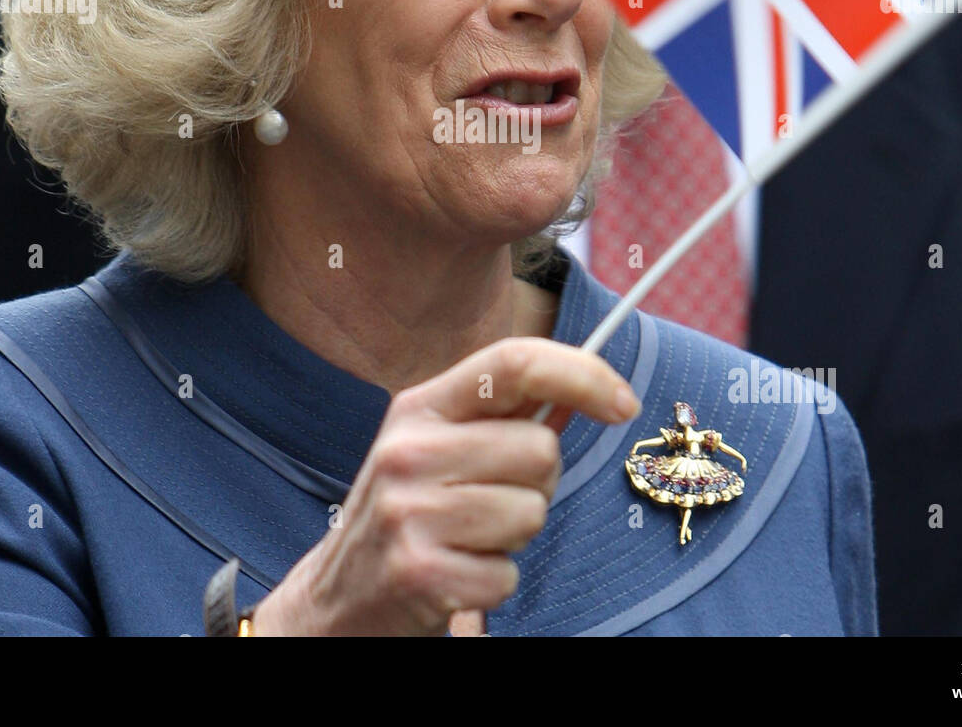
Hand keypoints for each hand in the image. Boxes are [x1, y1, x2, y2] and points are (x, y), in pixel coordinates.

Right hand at [250, 337, 639, 634]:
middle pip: (540, 448)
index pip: (513, 362)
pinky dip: (493, 582)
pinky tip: (455, 575)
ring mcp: (407, 510)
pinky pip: (508, 573)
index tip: (624, 403)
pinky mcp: (418, 571)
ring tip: (468, 539)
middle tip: (492, 503)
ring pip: (531, 511)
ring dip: (514, 538)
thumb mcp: (440, 448)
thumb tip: (590, 387)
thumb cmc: (411, 514)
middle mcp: (408, 449)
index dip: (582, 373)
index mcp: (420, 407)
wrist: (337, 601)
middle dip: (536, 484)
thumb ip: (504, 415)